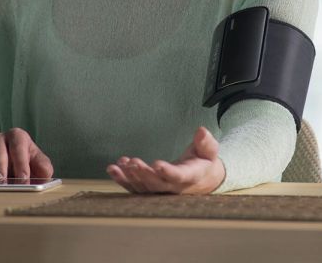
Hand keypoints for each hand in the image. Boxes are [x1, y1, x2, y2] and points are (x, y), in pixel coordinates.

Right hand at [0, 127, 53, 182]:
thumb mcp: (39, 163)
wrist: (14, 164)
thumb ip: (43, 166)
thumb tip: (44, 174)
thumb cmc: (28, 163)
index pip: (19, 146)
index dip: (21, 163)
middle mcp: (0, 138)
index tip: (23, 180)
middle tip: (1, 181)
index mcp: (17, 136)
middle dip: (0, 165)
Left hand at [106, 126, 225, 193]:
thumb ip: (206, 142)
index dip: (168, 172)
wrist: (201, 178)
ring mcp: (161, 190)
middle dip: (144, 175)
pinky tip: (112, 169)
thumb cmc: (203, 161)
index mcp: (190, 176)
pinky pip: (135, 188)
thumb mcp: (209, 150)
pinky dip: (123, 180)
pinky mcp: (150, 188)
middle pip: (157, 185)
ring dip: (130, 177)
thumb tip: (201, 131)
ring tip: (120, 164)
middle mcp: (174, 187)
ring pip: (143, 188)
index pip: (179, 176)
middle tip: (133, 163)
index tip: (157, 165)